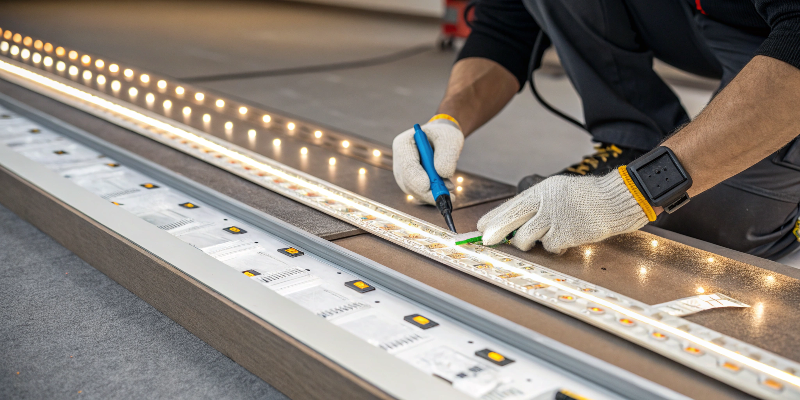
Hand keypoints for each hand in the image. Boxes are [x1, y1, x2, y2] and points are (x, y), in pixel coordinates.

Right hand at [392, 120, 463, 204]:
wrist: (441, 140)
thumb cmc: (444, 136)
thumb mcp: (449, 139)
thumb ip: (447, 153)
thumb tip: (442, 173)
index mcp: (403, 144)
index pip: (406, 165)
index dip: (416, 178)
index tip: (428, 186)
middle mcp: (399, 161)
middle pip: (407, 182)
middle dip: (427, 192)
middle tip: (447, 196)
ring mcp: (403, 175)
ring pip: (414, 192)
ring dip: (433, 194)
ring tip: (450, 187)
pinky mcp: (410, 184)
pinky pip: (419, 195)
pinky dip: (433, 195)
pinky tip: (445, 188)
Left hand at [477, 171, 649, 252]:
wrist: (615, 200)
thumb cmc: (588, 197)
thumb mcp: (559, 191)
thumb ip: (539, 204)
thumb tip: (516, 222)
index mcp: (543, 191)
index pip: (512, 205)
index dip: (495, 217)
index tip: (480, 227)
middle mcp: (546, 204)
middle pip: (512, 221)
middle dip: (496, 232)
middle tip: (485, 240)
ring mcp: (555, 220)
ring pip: (527, 238)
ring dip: (529, 242)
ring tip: (538, 240)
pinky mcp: (566, 235)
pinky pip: (550, 247)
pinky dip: (554, 248)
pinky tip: (564, 240)